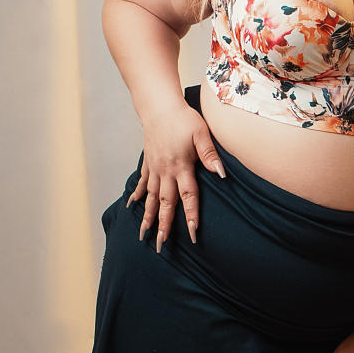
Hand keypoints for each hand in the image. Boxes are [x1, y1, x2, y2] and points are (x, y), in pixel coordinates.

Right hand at [127, 105, 226, 252]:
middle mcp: (165, 171)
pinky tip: (132, 207)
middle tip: (161, 246)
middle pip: (165, 203)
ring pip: (151, 197)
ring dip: (148, 217)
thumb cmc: (184, 118)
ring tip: (143, 235)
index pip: (188, 196)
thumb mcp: (201, 133)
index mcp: (181, 166)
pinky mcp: (148, 162)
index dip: (191, 216)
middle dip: (164, 226)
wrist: (159, 106)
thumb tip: (221, 174)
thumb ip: (210, 155)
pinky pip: (142, 183)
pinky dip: (137, 196)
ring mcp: (154, 168)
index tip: (193, 234)